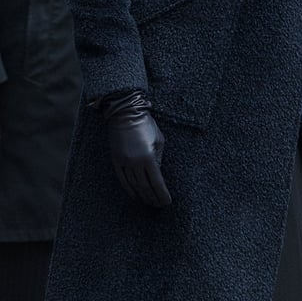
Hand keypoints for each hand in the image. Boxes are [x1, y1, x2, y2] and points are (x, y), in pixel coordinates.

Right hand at [97, 90, 171, 206]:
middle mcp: (135, 162)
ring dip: (142, 196)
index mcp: (149, 156)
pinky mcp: (116, 161)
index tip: (167, 202)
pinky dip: (130, 190)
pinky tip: (136, 195)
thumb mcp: (159, 139)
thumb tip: (158, 175)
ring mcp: (124, 162)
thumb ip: (159, 158)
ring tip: (149, 202)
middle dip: (153, 198)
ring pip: (133, 186)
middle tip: (159, 205)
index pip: (157, 182)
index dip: (162, 194)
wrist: (126, 114)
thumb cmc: (146, 124)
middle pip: (145, 187)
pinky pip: (123, 180)